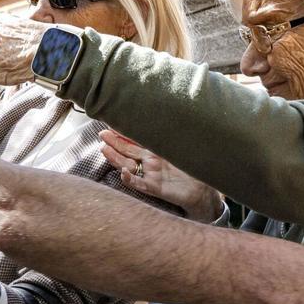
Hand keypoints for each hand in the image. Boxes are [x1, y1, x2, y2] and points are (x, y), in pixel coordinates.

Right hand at [99, 130, 223, 222]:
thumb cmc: (192, 169)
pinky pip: (139, 184)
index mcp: (154, 152)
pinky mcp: (155, 188)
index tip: (111, 123)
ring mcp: (150, 175)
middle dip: (114, 142)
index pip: (134, 141)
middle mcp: (149, 163)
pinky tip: (124, 172)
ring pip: (128, 165)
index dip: (122, 133)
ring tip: (104, 149)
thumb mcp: (181, 148)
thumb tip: (166, 112)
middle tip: (101, 134)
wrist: (202, 190)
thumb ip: (171, 135)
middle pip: (126, 151)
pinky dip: (130, 179)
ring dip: (115, 158)